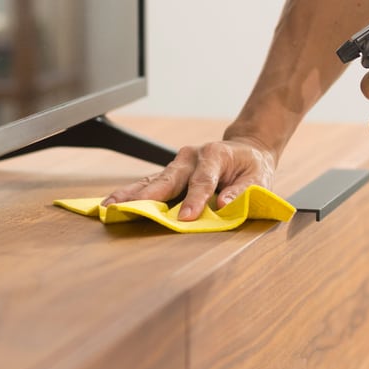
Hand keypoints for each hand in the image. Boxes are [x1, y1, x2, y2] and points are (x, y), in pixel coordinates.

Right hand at [102, 138, 277, 220]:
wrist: (245, 149)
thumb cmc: (252, 167)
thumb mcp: (259, 178)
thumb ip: (243, 191)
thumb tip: (224, 205)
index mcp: (215, 155)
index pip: (203, 181)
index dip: (194, 200)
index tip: (185, 219)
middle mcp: (192, 157)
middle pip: (168, 178)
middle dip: (148, 195)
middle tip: (128, 208)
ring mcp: (178, 163)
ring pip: (153, 180)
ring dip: (131, 194)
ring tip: (110, 205)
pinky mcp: (170, 172)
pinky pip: (150, 184)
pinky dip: (132, 194)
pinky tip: (114, 202)